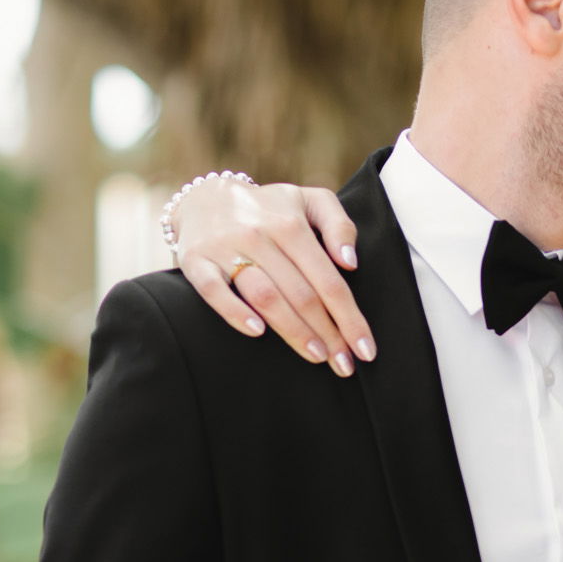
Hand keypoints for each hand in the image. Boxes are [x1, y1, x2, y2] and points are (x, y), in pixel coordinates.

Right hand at [173, 176, 375, 376]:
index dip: (350, 318)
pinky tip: (257, 332)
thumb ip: (339, 225)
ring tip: (316, 356)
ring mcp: (226, 248)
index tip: (365, 349)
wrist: (205, 196)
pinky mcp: (196, 261)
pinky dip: (235, 312)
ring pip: (265, 295)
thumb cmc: (270, 207)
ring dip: (293, 330)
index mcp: (292, 225)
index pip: (329, 280)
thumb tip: (350, 262)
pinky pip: (214, 291)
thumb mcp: (311, 201)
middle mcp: (260, 236)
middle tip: (344, 365)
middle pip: (301, 294)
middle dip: (328, 334)